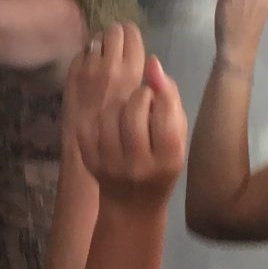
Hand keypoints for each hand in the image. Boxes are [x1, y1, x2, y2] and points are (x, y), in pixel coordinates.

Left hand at [67, 23, 185, 209]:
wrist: (133, 204)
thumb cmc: (161, 165)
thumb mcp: (177, 139)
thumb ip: (170, 102)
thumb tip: (152, 64)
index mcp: (169, 158)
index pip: (164, 112)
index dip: (160, 89)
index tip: (156, 83)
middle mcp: (139, 164)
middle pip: (135, 110)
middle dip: (140, 94)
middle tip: (142, 99)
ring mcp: (111, 164)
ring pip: (110, 113)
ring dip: (119, 103)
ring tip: (126, 110)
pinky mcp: (90, 161)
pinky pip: (91, 124)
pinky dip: (101, 117)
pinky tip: (109, 122)